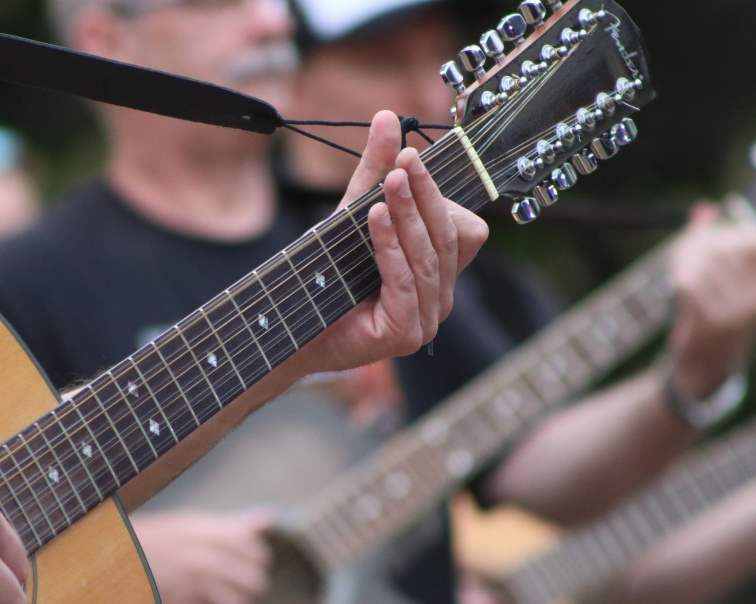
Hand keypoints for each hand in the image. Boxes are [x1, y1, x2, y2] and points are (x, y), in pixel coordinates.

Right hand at [132, 508, 274, 603]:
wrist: (111, 564)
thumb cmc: (155, 541)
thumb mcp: (191, 524)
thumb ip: (234, 523)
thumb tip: (272, 516)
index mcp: (203, 532)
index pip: (254, 549)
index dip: (257, 557)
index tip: (251, 560)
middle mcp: (200, 558)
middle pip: (253, 579)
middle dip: (252, 584)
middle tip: (244, 584)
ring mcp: (190, 587)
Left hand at [294, 110, 487, 375]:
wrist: (290, 329)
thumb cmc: (326, 277)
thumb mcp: (351, 215)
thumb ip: (373, 172)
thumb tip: (388, 117)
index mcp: (437, 272)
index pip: (464, 229)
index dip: (440, 193)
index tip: (409, 158)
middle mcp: (440, 297)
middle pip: (450, 238)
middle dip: (426, 196)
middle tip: (404, 161)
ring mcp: (427, 320)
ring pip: (430, 258)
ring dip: (409, 216)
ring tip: (389, 184)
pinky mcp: (406, 334)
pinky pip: (406, 281)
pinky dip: (391, 247)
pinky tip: (375, 219)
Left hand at [666, 197, 755, 398]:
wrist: (705, 370)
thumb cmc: (711, 319)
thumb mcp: (721, 283)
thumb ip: (712, 245)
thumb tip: (702, 209)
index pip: (753, 239)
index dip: (724, 230)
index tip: (704, 235)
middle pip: (725, 247)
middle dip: (698, 242)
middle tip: (682, 249)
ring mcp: (737, 311)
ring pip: (704, 264)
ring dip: (683, 260)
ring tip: (678, 267)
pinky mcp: (712, 322)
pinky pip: (690, 284)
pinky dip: (678, 277)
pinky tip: (675, 283)